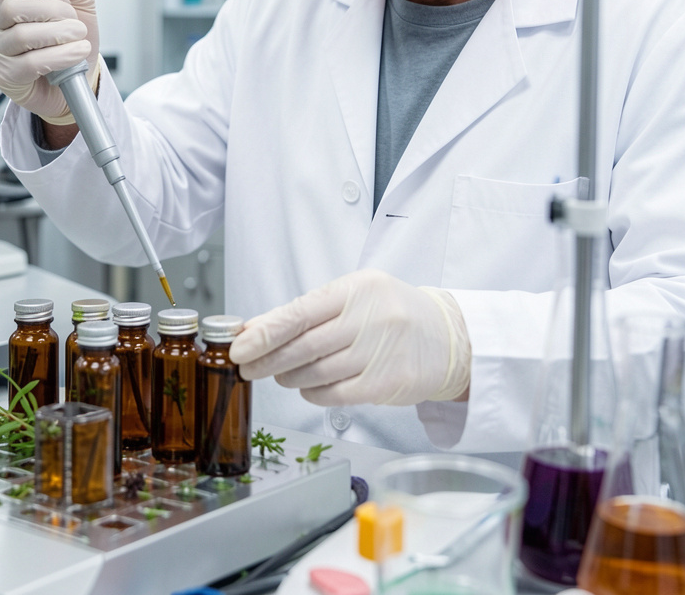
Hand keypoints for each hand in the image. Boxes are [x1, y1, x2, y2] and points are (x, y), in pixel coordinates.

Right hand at [0, 0, 99, 123]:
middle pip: (9, 2)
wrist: (79, 80)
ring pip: (21, 33)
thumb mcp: (79, 3)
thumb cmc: (72, 39)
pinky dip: (60, 55)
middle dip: (50, 5)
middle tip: (71, 15)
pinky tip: (76, 52)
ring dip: (58, 32)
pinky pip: (30, 62)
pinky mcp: (6, 76)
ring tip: (78, 34)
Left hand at [229, 269, 469, 405]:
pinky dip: (313, 393)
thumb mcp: (353, 296)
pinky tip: (307, 387)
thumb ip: (308, 311)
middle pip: (302, 346)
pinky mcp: (386, 384)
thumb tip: (255, 328)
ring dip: (288, 377)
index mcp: (355, 289)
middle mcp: (368, 319)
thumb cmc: (390, 313)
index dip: (264, 332)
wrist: (447, 337)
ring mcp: (379, 353)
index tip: (238, 346)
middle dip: (266, 359)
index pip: (299, 312)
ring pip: (315, 373)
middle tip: (245, 366)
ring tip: (280, 374)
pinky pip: (335, 394)